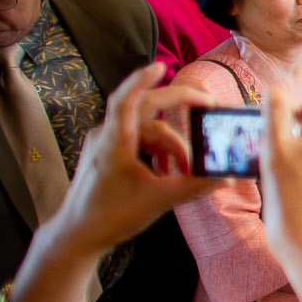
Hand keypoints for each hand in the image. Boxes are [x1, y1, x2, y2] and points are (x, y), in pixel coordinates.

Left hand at [42, 63, 218, 262]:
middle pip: (145, 108)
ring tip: (187, 168)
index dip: (143, 79)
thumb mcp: (157, 201)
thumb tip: (223, 177)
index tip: (162, 65)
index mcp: (115, 142)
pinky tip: (170, 172)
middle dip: (177, 105)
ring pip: (148, 130)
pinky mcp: (108, 156)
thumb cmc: (109, 217)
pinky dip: (160, 152)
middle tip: (206, 104)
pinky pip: (140, 143)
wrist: (77, 236)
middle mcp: (107, 137)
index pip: (127, 99)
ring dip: (173, 144)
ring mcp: (106, 146)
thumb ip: (193, 187)